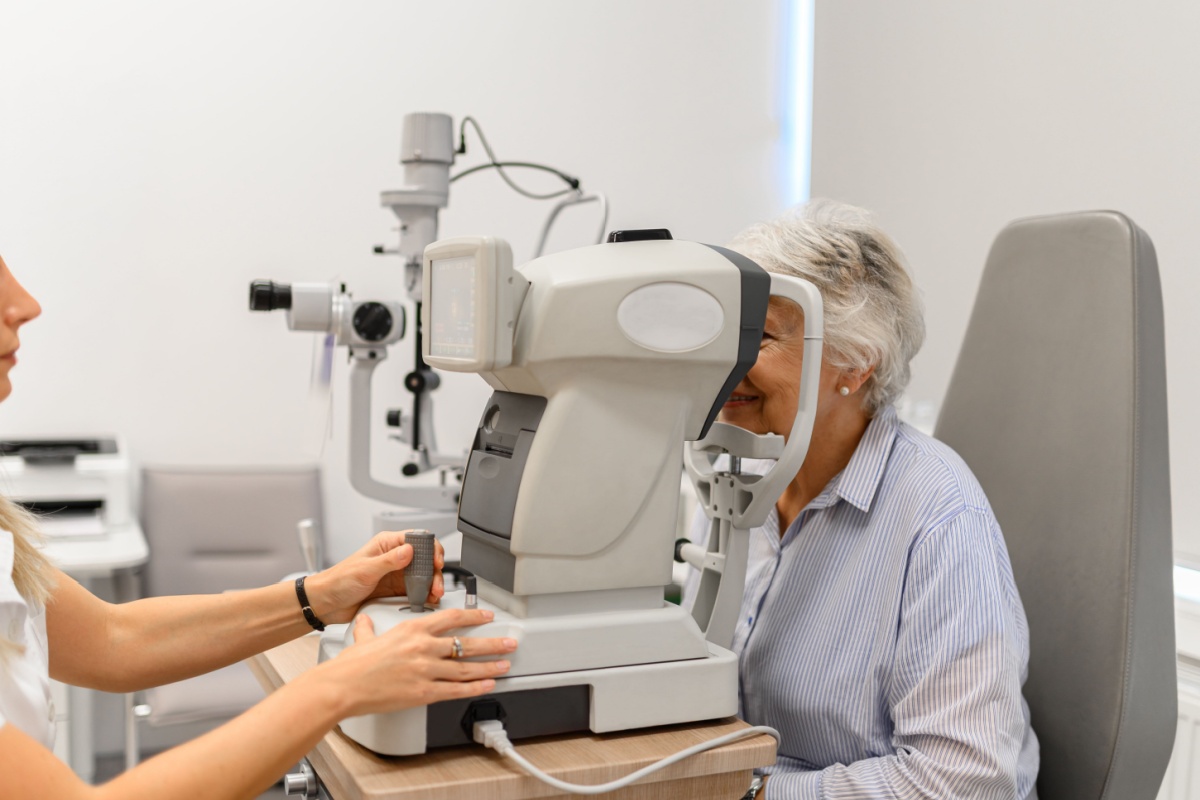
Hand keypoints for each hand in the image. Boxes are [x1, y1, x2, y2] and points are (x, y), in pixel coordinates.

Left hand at [304, 530, 445, 623]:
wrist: (326, 603)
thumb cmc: (339, 580)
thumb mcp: (365, 570)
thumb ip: (388, 560)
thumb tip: (408, 550)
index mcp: (387, 544)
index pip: (417, 539)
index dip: (430, 549)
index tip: (435, 562)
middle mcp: (394, 557)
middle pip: (424, 559)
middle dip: (434, 572)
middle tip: (436, 585)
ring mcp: (396, 574)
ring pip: (423, 576)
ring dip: (431, 585)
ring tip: (434, 595)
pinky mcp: (395, 590)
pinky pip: (415, 591)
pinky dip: (424, 596)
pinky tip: (427, 601)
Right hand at [322, 607, 516, 715]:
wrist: (343, 686)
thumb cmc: (352, 665)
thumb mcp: (364, 637)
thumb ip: (369, 628)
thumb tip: (366, 621)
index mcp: (412, 630)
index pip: (451, 617)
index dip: (474, 615)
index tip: (487, 615)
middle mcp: (423, 647)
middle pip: (466, 643)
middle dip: (492, 643)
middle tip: (508, 642)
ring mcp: (425, 670)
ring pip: (466, 668)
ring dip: (489, 666)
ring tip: (504, 665)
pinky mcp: (423, 692)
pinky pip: (456, 689)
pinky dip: (475, 687)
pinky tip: (487, 685)